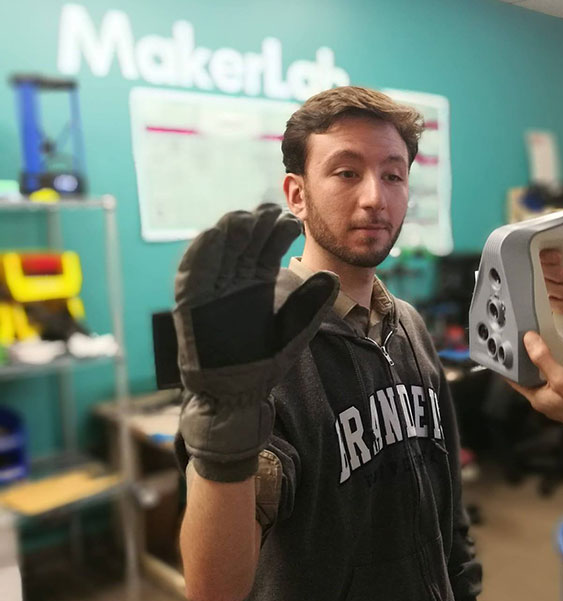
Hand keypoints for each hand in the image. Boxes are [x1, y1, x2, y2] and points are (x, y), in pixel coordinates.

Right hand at [174, 204, 338, 481]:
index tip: (291, 220)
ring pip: (217, 251)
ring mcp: (211, 290)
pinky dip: (199, 255)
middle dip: (254, 223)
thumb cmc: (266, 360)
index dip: (277, 230)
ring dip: (227, 233)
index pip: (267, 246)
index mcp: (259, 280)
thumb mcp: (295, 329)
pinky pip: (192, 274)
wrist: (239, 391)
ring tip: (242, 218)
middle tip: (268, 209)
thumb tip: (334, 277)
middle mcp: (234, 279)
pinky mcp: (190, 304)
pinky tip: (211, 236)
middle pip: (242, 242)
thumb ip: (311, 304)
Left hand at [508, 331, 562, 436]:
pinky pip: (555, 380)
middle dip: (525, 359)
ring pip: (542, 377)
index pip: (514, 378)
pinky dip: (554, 367)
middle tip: (524, 340)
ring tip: (541, 344)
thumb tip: (529, 340)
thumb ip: (544, 359)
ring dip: (541, 362)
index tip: (507, 345)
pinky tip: (561, 359)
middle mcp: (543, 400)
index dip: (509, 362)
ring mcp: (556, 400)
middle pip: (527, 376)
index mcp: (536, 398)